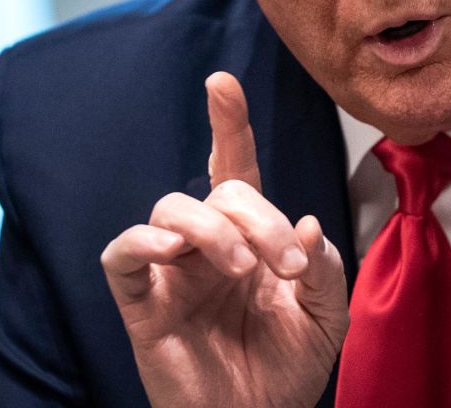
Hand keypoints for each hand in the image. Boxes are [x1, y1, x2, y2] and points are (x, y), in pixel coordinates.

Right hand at [101, 72, 348, 407]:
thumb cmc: (289, 367)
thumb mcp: (328, 314)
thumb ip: (326, 266)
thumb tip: (306, 222)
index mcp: (252, 238)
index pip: (235, 169)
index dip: (228, 125)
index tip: (221, 83)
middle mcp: (210, 245)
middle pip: (221, 191)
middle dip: (261, 217)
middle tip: (289, 263)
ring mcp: (173, 271)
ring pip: (173, 208)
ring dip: (215, 228)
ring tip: (243, 268)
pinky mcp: (142, 302)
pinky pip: (122, 254)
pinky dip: (142, 240)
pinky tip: (172, 248)